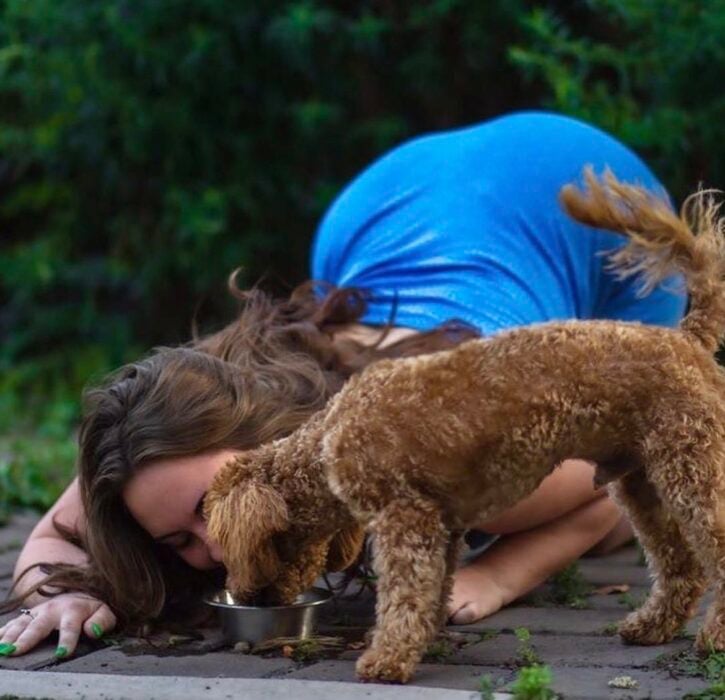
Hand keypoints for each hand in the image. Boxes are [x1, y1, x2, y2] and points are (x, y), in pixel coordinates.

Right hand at [0, 593, 116, 657]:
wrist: (78, 593)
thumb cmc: (91, 609)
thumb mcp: (104, 612)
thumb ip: (102, 621)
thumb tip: (92, 631)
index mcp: (74, 610)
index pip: (71, 627)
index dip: (67, 640)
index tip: (62, 654)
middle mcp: (52, 610)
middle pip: (39, 626)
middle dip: (27, 639)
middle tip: (16, 651)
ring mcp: (37, 612)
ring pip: (22, 624)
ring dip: (10, 637)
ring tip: (3, 650)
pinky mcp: (28, 615)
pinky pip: (13, 623)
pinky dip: (2, 632)